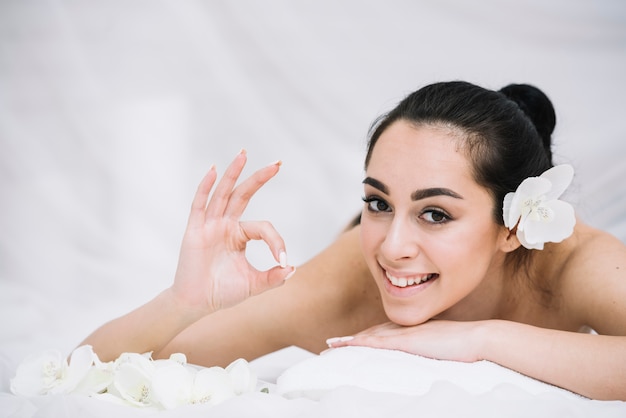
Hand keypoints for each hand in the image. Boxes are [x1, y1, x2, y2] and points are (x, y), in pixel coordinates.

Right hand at [170, 150, 294, 312]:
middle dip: (260, 178)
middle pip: (244, 195)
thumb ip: (273, 278)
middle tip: (278, 163)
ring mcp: (209, 225)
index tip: (283, 260)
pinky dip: (205, 187)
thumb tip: (293, 268)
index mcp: (240, 235)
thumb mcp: (253, 285)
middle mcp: (225, 225)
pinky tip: (213, 170)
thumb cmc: (222, 292)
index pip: (264, 228)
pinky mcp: (194, 230)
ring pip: (223, 193)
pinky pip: (199, 204)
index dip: (277, 241)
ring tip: (244, 154)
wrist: (196, 304)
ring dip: (234, 173)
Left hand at [326, 320, 485, 362]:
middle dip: (351, 340)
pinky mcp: (406, 340)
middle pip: (372, 334)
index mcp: (414, 332)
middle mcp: (406, 330)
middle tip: (331, 346)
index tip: (350, 344)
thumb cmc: (468, 348)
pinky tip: (346, 345)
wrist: (480, 339)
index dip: (365, 339)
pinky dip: (360, 342)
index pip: (384, 335)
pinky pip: (377, 341)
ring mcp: (405, 334)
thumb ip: (432, 353)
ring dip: (349, 342)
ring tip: (331, 347)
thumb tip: (428, 361)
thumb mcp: (444, 350)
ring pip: (370, 336)